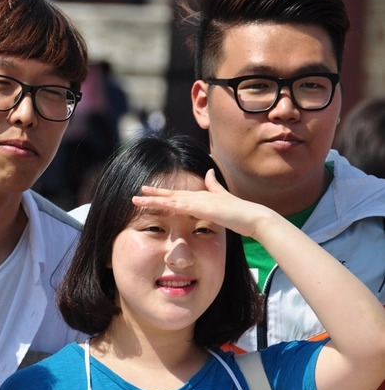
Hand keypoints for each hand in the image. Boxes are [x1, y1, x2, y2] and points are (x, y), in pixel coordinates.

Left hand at [131, 169, 275, 238]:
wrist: (254, 217)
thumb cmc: (239, 212)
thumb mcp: (223, 197)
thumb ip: (215, 186)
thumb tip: (210, 172)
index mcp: (200, 197)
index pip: (176, 194)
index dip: (161, 193)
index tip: (147, 192)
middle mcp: (198, 196)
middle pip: (171, 194)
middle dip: (153, 194)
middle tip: (136, 193)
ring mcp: (201, 201)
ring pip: (172, 199)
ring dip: (154, 199)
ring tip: (138, 199)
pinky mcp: (205, 208)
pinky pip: (183, 206)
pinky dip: (170, 204)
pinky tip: (159, 203)